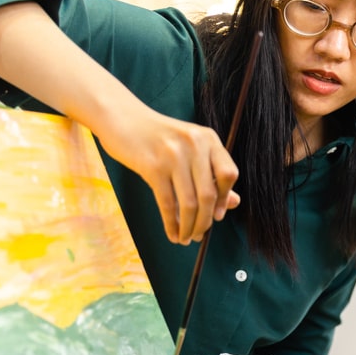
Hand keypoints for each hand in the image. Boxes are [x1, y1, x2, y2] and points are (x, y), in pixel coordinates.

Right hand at [98, 108, 240, 244]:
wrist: (121, 117)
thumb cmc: (157, 137)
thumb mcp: (188, 148)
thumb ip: (210, 173)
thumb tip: (234, 203)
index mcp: (208, 138)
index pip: (228, 174)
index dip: (224, 199)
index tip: (217, 216)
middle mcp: (195, 145)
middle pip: (208, 194)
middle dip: (204, 221)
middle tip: (198, 235)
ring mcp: (173, 155)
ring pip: (189, 203)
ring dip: (188, 227)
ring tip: (185, 238)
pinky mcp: (152, 166)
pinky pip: (167, 203)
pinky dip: (171, 224)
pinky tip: (172, 233)